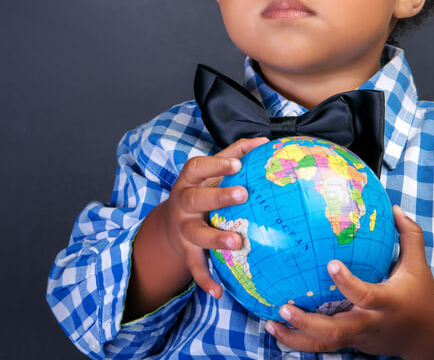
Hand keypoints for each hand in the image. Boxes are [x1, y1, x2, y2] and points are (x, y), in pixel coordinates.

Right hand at [162, 136, 268, 297]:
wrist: (170, 222)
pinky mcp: (185, 251)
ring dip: (215, 237)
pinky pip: (194, 267)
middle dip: (218, 196)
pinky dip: (205, 280)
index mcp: (189, 180)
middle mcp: (183, 203)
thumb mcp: (211, 172)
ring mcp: (183, 228)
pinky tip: (218, 293)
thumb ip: (234, 154)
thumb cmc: (201, 190)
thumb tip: (263, 141)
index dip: (216, 165)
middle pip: (196, 198)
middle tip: (243, 194)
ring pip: (196, 234)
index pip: (198, 167)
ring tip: (237, 241)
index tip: (238, 164)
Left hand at [265, 206, 433, 359]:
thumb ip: (408, 235)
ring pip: (326, 344)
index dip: (348, 282)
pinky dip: (300, 341)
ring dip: (296, 337)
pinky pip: (325, 345)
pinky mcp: (354, 344)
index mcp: (387, 302)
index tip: (330, 264)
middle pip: (337, 330)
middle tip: (285, 306)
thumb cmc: (421, 294)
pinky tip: (278, 330)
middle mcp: (370, 323)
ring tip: (270, 324)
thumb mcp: (418, 264)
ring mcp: (360, 337)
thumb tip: (393, 207)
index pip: (366, 295)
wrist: (429, 337)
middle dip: (309, 322)